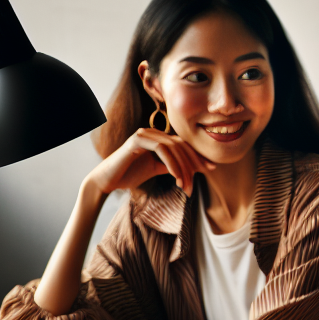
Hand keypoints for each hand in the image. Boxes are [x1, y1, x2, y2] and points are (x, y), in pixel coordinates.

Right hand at [87, 127, 214, 198]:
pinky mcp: (137, 139)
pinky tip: (176, 178)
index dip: (198, 156)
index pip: (183, 145)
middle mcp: (151, 132)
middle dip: (192, 165)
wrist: (107, 181)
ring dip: (183, 169)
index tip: (211, 169)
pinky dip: (172, 164)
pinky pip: (161, 149)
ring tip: (185, 187)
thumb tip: (194, 168)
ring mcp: (144, 134)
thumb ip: (172, 165)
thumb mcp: (156, 169)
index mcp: (157, 137)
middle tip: (195, 185)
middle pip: (181, 145)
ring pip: (173, 148)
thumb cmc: (130, 175)